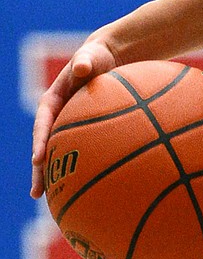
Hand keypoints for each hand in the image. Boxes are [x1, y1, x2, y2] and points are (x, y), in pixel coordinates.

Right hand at [31, 39, 117, 197]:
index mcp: (51, 102)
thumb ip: (85, 61)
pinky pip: (82, 151)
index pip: (42, 123)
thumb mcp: (90, 56)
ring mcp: (68, 126)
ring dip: (57, 176)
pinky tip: (93, 187)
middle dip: (40, 170)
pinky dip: (83, 167)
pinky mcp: (84, 132)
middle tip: (37, 192)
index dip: (39, 141)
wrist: (108, 58)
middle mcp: (56, 117)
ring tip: (56, 201)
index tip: (38, 159)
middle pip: (45, 146)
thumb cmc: (98, 57)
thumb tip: (83, 67)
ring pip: (60, 154)